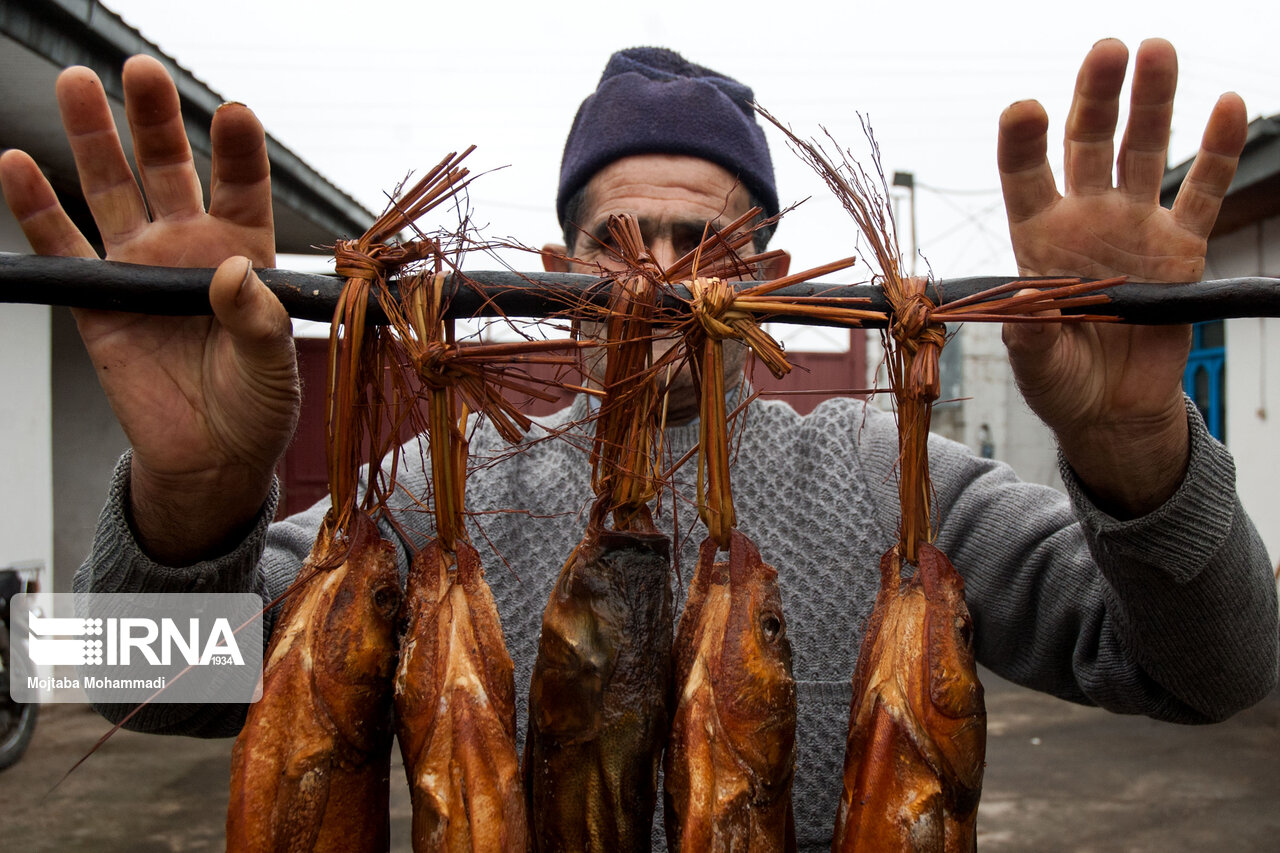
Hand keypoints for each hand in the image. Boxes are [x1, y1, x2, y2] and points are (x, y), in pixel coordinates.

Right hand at [0, 56, 298, 561]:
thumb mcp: (273, 366)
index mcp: (246, 255)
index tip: (234, 111)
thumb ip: (258, 319)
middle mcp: (190, 249)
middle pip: (170, 170)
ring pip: (112, 191)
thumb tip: (234, 273)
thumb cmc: (256, 408)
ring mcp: (140, 269)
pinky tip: (17, 164)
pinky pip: (63, 248)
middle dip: (156, 120)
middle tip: (143, 72)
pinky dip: (36, 208)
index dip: (238, 149)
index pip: (242, 187)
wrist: (211, 461)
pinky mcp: (97, 302)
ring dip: (94, 140)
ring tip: (77, 86)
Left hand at [996, 38, 1244, 515]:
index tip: (1023, 108)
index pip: (1024, 178)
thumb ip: (1031, 332)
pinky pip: (1201, 191)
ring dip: (1151, 102)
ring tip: (1158, 51)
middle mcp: (1085, 220)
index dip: (1021, 143)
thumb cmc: (1061, 383)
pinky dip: (1216, 151)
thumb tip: (1026, 301)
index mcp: (1037, 241)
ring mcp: (1135, 227)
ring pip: (1144, 152)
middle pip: (1087, 144)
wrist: (1111, 410)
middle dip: (1096, 96)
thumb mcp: (1036, 363)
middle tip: (1108, 48)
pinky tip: (1227, 105)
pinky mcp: (1182, 248)